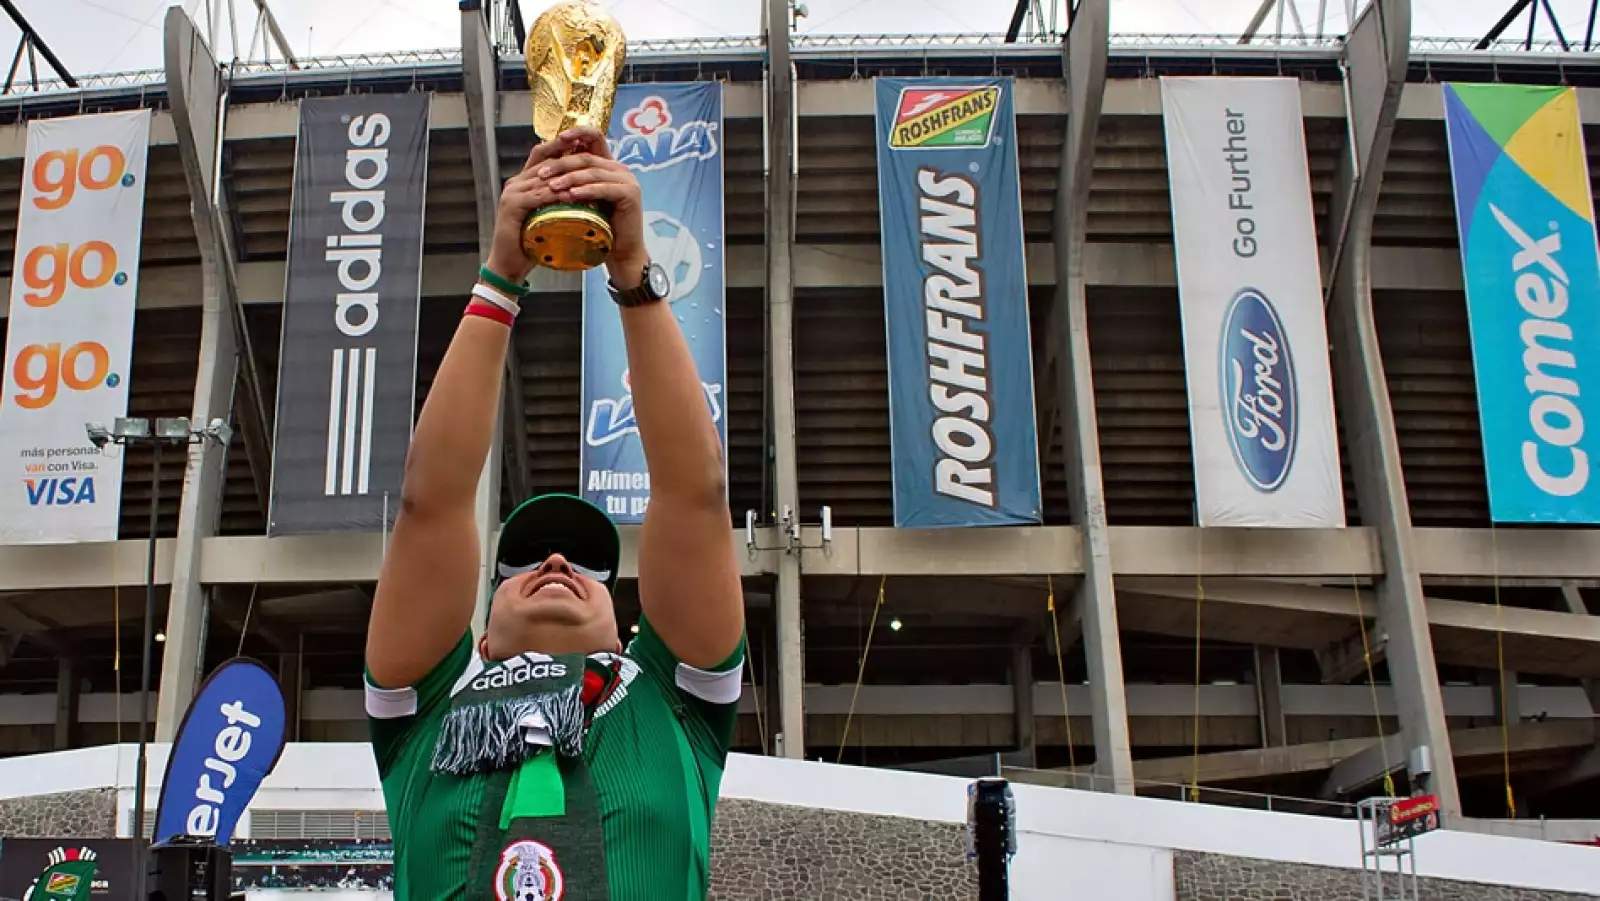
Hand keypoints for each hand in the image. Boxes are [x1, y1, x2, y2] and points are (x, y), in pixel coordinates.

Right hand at [484, 136, 577, 283]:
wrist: (508, 266)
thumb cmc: (529, 244)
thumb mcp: (545, 216)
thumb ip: (556, 202)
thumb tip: (580, 194)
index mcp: (522, 182)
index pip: (542, 155)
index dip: (562, 146)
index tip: (584, 143)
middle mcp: (515, 183)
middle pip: (544, 159)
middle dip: (568, 155)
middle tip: (591, 152)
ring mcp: (512, 193)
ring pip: (544, 176)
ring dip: (567, 175)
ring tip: (588, 173)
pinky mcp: (512, 205)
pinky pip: (538, 195)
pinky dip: (556, 194)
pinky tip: (573, 195)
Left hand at [534, 126, 648, 287]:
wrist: (621, 252)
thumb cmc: (599, 227)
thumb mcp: (583, 199)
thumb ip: (573, 181)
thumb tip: (544, 167)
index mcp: (609, 165)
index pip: (595, 137)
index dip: (577, 132)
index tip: (557, 138)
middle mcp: (620, 169)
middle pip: (587, 157)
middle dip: (561, 164)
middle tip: (542, 174)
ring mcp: (628, 180)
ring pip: (593, 172)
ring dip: (570, 178)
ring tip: (551, 187)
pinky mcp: (630, 194)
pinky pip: (604, 188)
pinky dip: (586, 191)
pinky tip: (570, 195)